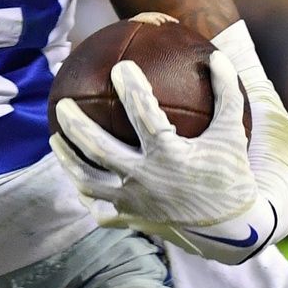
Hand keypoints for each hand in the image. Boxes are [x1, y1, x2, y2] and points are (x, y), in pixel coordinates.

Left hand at [50, 51, 274, 262]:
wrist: (233, 231)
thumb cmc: (231, 176)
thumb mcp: (232, 134)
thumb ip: (225, 95)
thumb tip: (218, 56)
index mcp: (170, 156)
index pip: (144, 115)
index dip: (132, 88)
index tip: (120, 67)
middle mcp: (146, 179)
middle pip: (99, 149)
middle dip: (75, 125)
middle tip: (62, 104)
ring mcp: (135, 202)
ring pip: (89, 182)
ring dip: (67, 160)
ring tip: (54, 140)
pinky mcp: (132, 219)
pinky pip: (100, 210)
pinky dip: (85, 195)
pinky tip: (75, 179)